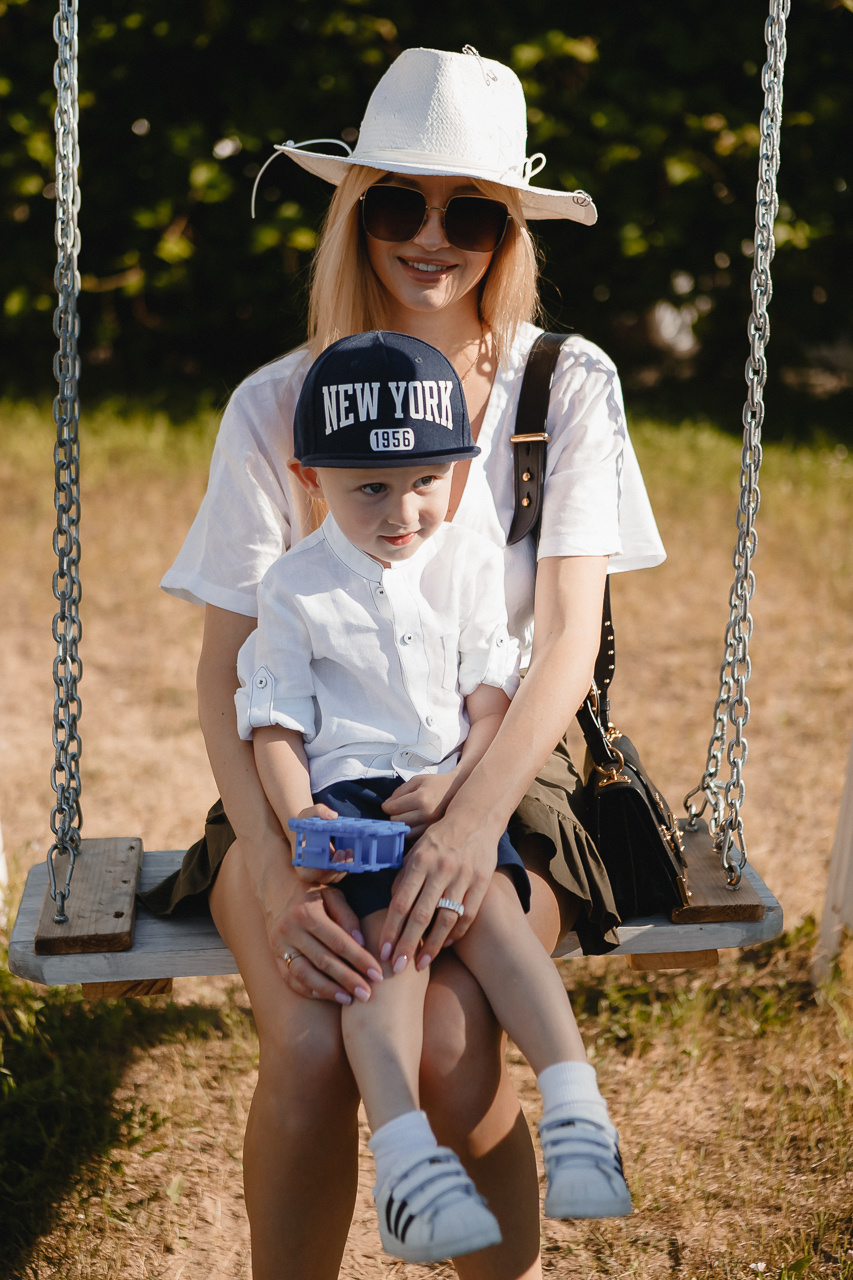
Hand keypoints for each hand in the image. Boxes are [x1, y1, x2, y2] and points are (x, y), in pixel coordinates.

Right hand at [257, 836, 382, 1004]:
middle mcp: (289, 930)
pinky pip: (291, 980)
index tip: (377, 975)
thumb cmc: (315, 895)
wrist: (279, 892)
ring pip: (304, 975)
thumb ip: (348, 917)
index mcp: (306, 913)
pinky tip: (328, 996)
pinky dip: (310, 990)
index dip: (360, 960)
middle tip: (367, 995)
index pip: (339, 942)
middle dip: (348, 980)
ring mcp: (279, 946)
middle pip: (323, 961)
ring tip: (349, 1000)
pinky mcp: (274, 957)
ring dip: (329, 990)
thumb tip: (361, 944)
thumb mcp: (333, 896)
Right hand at [291, 802, 348, 884]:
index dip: (323, 869)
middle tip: (345, 852)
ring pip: (337, 876)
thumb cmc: (305, 823)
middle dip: (338, 867)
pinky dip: (349, 865)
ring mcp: (323, 872)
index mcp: (301, 863)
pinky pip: (342, 871)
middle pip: (327, 877)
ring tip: (351, 851)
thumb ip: (319, 811)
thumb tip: (333, 816)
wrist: (308, 829)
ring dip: (346, 866)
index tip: (332, 856)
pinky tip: (354, 854)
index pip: (312, 873)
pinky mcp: (333, 869)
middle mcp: (312, 872)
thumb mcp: (307, 814)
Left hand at [376, 808, 501, 974]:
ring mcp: (463, 877)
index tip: (384, 951)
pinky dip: (456, 932)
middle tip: (397, 969)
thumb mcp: (416, 851)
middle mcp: (441, 870)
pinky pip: (468, 914)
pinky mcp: (481, 882)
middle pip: (421, 915)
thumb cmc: (439, 838)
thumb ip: (404, 877)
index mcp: (420, 861)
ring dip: (432, 945)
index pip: (401, 902)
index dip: (391, 929)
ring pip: (446, 919)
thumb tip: (391, 906)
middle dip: (407, 944)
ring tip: (420, 964)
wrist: (475, 818)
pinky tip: (446, 945)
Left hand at [381, 772, 457, 836]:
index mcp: (422, 798)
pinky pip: (415, 837)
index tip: (388, 805)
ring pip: (405, 831)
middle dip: (394, 815)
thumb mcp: (417, 781)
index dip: (387, 806)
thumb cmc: (435, 784)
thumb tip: (386, 806)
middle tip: (399, 809)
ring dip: (403, 824)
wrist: (457, 790)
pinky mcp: (434, 832)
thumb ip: (399, 792)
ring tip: (408, 815)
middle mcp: (427, 813)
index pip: (393, 808)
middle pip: (397, 821)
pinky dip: (411, 831)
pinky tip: (415, 822)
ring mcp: (432, 825)